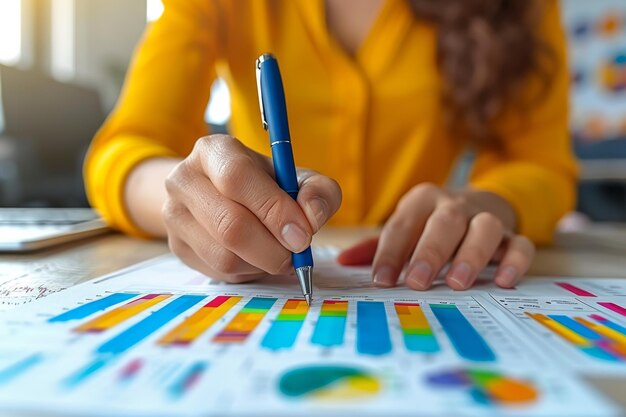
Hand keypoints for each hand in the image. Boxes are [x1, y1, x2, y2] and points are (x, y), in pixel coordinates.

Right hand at [163, 134, 341, 281]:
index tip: (303, 234)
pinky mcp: (177, 247)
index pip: (237, 178)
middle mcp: (184, 179)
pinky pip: (218, 271)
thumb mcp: (297, 178)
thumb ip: (318, 191)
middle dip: (273, 247)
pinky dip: (248, 271)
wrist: (220, 195)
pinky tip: (257, 257)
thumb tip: (312, 216)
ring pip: (224, 255)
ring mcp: (174, 215)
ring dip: (262, 263)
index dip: (274, 209)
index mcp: (213, 150)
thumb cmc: (265, 185)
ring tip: (278, 252)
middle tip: (296, 252)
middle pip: (229, 225)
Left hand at [337, 183, 533, 289]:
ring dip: (471, 255)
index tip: (382, 280)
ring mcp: (486, 217)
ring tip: (457, 283)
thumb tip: (342, 262)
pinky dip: (514, 261)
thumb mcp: (405, 227)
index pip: (403, 223)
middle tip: (417, 282)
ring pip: (484, 228)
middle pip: (445, 221)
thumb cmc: (432, 223)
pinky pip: (520, 244)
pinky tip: (501, 280)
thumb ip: (378, 246)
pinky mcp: (511, 234)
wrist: (480, 204)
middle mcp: (455, 204)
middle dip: (430, 252)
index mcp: (422, 200)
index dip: (391, 251)